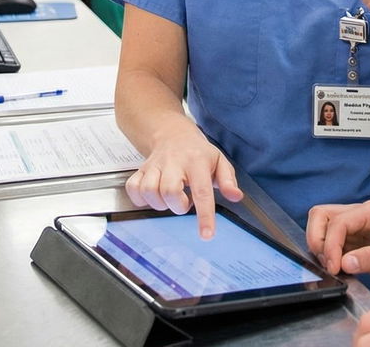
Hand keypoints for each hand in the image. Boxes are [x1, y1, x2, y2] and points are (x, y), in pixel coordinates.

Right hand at [125, 123, 243, 238]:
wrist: (172, 133)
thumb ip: (228, 181)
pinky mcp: (140, 169)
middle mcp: (173, 162)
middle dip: (178, 206)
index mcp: (196, 161)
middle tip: (185, 202)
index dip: (204, 215)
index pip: (202, 191)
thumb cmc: (198, 152)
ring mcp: (154, 165)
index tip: (207, 234)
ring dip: (160, 204)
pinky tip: (154, 196)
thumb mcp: (219, 161)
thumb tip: (236, 197)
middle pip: (170, 191)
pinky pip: (133, 189)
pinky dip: (141, 199)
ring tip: (171, 198)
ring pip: (149, 191)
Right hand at [306, 200, 369, 285]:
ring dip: (320, 247)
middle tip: (328, 265)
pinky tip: (339, 270)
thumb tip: (345, 263)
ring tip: (333, 268)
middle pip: (320, 215)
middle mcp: (358, 215)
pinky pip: (328, 242)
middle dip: (317, 240)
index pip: (338, 222)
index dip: (331, 245)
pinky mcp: (351, 241)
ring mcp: (353, 227)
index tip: (335, 268)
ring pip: (320, 226)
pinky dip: (326, 255)